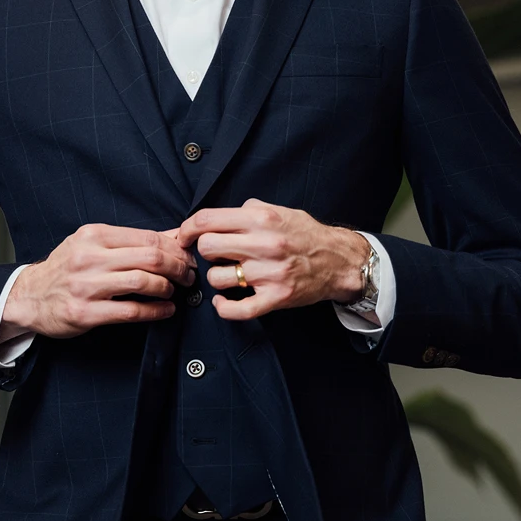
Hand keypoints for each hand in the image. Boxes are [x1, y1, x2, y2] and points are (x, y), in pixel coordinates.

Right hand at [2, 224, 197, 338]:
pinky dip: (154, 311)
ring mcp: (86, 286)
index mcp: (94, 235)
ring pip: (141, 281)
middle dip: (177, 266)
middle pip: (149, 256)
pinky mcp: (85, 313)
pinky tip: (165, 310)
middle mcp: (89, 257)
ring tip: (174, 291)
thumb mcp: (92, 244)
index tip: (186, 256)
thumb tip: (172, 237)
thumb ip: (129, 242)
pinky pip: (130, 311)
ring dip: (167, 287)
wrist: (30, 296)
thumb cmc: (66, 268)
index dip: (174, 248)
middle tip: (188, 274)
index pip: (147, 236)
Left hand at [175, 198, 370, 320]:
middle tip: (215, 254)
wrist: (338, 260)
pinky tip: (223, 301)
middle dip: (205, 251)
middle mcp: (263, 245)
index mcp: (260, 219)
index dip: (187, 228)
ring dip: (218, 277)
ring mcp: (268, 273)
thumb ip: (247, 210)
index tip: (183, 235)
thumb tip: (215, 218)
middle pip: (207, 248)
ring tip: (230, 274)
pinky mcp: (275, 298)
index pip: (207, 220)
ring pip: (217, 278)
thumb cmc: (304, 234)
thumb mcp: (277, 210)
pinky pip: (237, 310)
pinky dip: (224, 307)